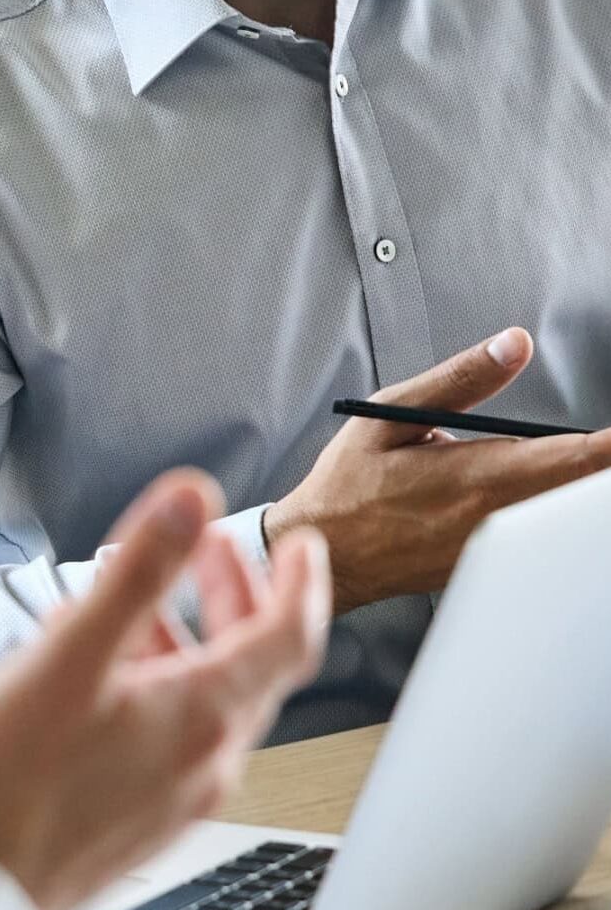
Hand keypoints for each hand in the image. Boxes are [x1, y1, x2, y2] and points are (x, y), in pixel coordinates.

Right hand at [0, 469, 329, 909]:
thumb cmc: (11, 779)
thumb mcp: (71, 653)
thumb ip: (137, 570)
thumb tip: (191, 498)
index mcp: (201, 714)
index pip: (290, 635)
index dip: (301, 580)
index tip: (301, 542)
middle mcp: (204, 758)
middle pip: (253, 662)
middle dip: (238, 593)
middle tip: (213, 547)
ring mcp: (176, 792)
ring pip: (211, 697)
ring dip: (192, 635)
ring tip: (145, 597)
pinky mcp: (142, 813)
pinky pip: (176, 733)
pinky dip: (161, 681)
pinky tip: (106, 670)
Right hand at [264, 328, 610, 613]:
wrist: (326, 556)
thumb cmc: (348, 485)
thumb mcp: (388, 416)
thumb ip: (457, 380)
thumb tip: (514, 344)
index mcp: (475, 476)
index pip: (573, 458)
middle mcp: (495, 518)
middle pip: (581, 492)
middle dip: (598, 464)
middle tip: (603, 445)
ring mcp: (497, 549)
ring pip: (561, 517)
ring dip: (574, 489)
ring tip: (577, 461)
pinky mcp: (491, 565)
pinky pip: (538, 537)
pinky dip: (549, 515)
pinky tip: (539, 497)